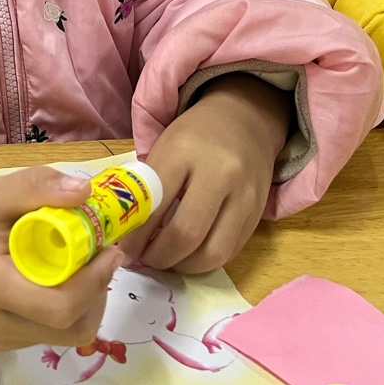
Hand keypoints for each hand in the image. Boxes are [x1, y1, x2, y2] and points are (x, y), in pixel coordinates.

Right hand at [0, 167, 122, 350]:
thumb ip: (39, 187)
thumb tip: (85, 191)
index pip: (57, 306)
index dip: (93, 281)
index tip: (110, 249)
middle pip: (69, 327)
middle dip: (96, 291)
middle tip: (103, 254)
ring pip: (68, 335)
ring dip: (89, 301)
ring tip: (85, 265)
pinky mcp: (6, 343)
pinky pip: (55, 334)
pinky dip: (72, 309)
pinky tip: (65, 279)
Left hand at [117, 74, 290, 273]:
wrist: (245, 118)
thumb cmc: (194, 135)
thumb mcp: (164, 147)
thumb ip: (148, 188)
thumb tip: (129, 235)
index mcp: (184, 151)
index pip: (155, 204)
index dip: (136, 236)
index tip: (124, 250)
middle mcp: (219, 173)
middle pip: (187, 234)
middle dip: (160, 257)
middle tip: (145, 259)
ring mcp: (244, 195)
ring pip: (213, 252)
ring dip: (185, 266)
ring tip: (167, 260)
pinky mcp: (259, 213)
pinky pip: (231, 251)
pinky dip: (206, 260)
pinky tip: (190, 254)